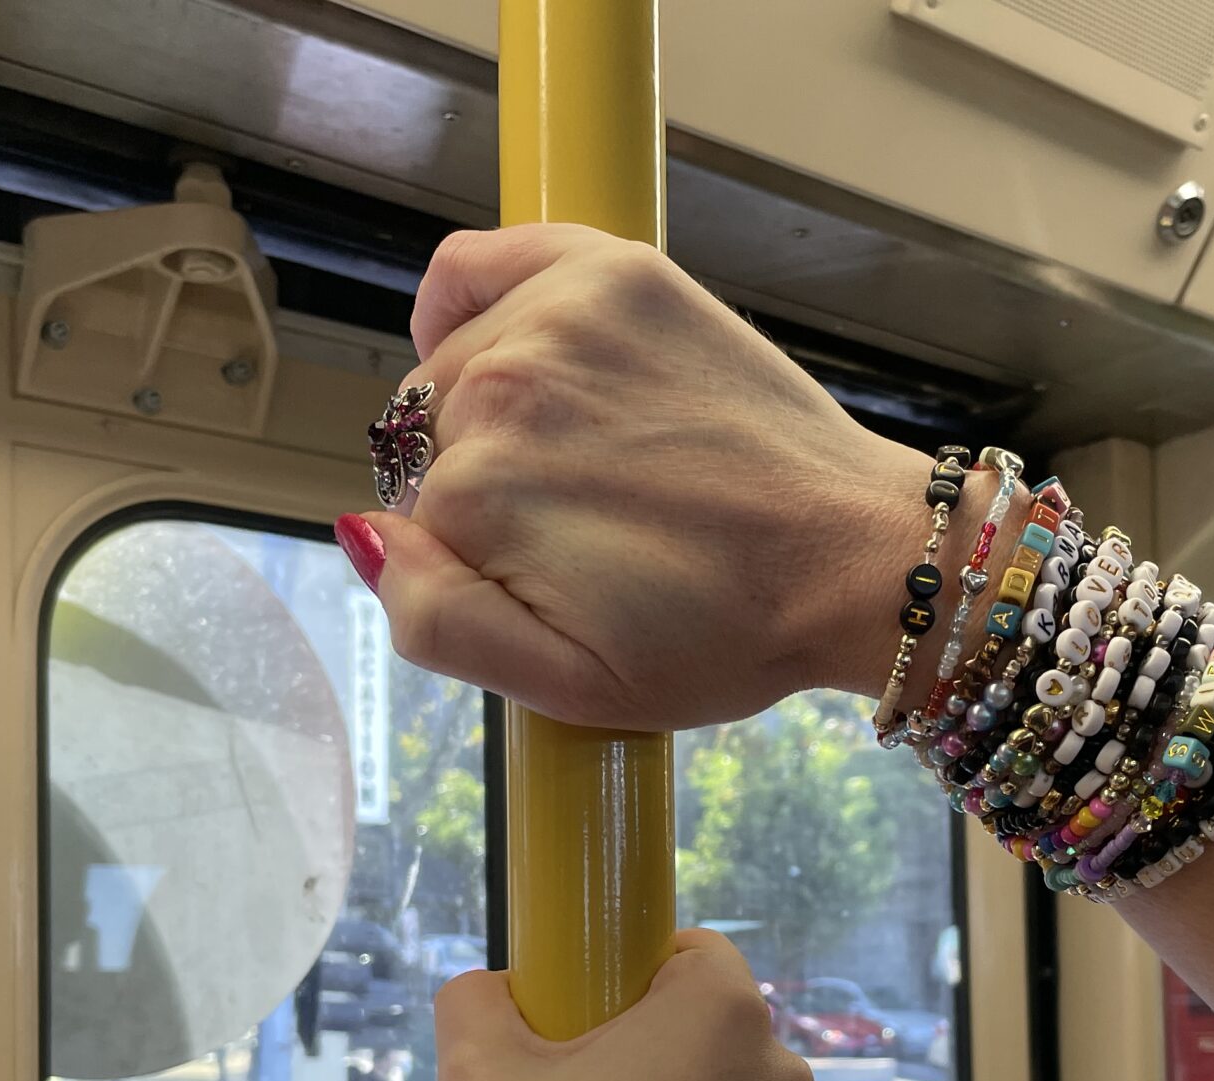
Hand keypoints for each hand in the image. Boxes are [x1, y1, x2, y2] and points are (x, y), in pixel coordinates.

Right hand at [339, 225, 933, 730]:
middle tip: (580, 524)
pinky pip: (476, 265)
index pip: (411, 516)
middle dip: (479, 481)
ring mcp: (560, 319)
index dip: (469, 554)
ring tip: (589, 458)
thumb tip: (363, 535)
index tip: (547, 574)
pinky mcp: (615, 273)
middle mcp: (503, 389)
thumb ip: (437, 622)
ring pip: (454, 363)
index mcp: (478, 494)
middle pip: (426, 437)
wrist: (850, 559)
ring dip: (492, 404)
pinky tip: (505, 343)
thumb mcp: (567, 683)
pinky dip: (466, 296)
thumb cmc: (721, 633)